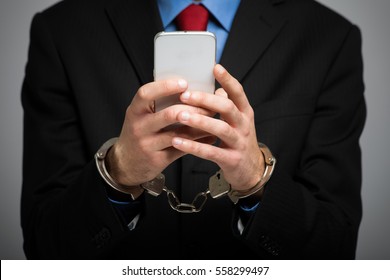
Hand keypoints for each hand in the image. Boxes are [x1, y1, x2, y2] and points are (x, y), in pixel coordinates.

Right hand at [107, 79, 215, 185]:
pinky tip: (210, 137)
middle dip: (193, 108)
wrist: (126, 162)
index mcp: (135, 111)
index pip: (146, 94)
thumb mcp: (141, 115)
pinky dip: (199, 142)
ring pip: (179, 134)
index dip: (165, 87)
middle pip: (169, 115)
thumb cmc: (139, 132)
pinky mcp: (158, 160)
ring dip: (199, 126)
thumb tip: (189, 88)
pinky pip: (182, 149)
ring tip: (214, 120)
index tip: (184, 83)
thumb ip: (158, 103)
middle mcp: (139, 127)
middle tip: (209, 105)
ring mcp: (148, 145)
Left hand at [172, 64, 264, 191]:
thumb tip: (214, 89)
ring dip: (199, 121)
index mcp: (245, 112)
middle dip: (206, 100)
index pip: (238, 92)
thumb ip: (227, 105)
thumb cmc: (239, 140)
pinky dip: (194, 146)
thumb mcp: (238, 121)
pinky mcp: (231, 160)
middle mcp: (244, 125)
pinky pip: (211, 152)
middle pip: (227, 108)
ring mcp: (239, 143)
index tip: (215, 67)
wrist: (251, 170)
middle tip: (185, 94)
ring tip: (180, 115)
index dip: (227, 80)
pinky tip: (178, 141)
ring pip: (220, 129)